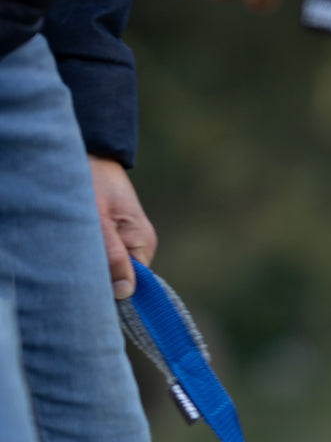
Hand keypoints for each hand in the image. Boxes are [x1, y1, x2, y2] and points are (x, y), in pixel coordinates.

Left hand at [88, 158, 157, 300]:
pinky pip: (105, 252)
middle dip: (101, 273)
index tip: (89, 278)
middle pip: (120, 275)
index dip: (111, 286)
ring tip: (77, 240)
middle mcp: (140, 243)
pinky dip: (91, 250)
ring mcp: (128, 237)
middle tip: (77, 258)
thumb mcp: (98, 221)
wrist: (89, 148)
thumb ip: (112, 257)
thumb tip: (125, 292)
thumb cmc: (92, 178)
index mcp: (142, 242)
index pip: (131, 283)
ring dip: (93, 259)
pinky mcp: (116, 231)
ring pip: (110, 264)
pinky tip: (80, 237)